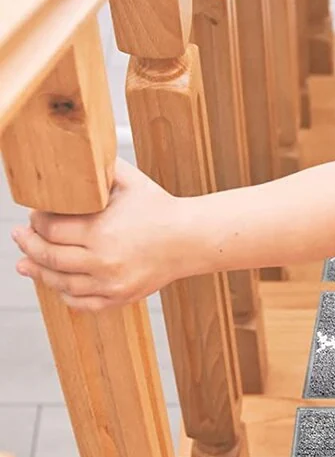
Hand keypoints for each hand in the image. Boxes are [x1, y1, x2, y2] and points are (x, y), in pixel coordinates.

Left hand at [12, 158, 189, 309]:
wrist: (192, 239)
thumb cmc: (161, 208)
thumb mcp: (131, 181)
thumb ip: (100, 168)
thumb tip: (75, 154)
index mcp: (101, 230)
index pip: (49, 229)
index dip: (35, 221)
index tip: (35, 215)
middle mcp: (103, 260)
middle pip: (47, 257)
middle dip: (28, 245)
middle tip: (20, 236)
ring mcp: (111, 282)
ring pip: (59, 282)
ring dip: (39, 271)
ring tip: (28, 262)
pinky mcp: (120, 296)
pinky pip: (80, 302)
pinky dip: (63, 293)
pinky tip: (56, 282)